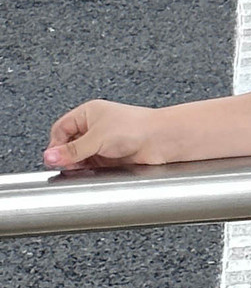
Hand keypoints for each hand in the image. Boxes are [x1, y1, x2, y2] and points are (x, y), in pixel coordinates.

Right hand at [45, 100, 171, 170]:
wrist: (163, 139)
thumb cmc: (136, 128)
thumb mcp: (97, 138)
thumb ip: (73, 150)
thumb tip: (50, 157)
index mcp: (89, 113)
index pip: (61, 128)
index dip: (55, 144)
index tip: (53, 158)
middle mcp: (96, 126)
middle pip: (70, 143)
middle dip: (66, 156)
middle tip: (65, 167)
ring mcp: (105, 142)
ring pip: (82, 156)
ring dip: (79, 164)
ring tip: (78, 171)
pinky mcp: (114, 156)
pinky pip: (95, 164)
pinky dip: (90, 170)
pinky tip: (90, 175)